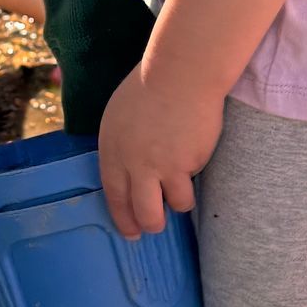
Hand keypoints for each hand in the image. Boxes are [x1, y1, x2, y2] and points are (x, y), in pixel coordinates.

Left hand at [96, 58, 226, 238]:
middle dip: (151, 225)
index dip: (123, 217)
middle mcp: (136, 165)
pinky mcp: (190, 164)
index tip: (130, 231)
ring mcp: (165, 167)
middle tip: (155, 227)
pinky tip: (193, 155)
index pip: (115, 196)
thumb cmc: (148, 86)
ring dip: (178, 203)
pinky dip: (193, 175)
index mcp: (113, 151)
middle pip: (144, 213)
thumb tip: (127, 169)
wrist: (180, 74)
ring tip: (180, 191)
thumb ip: (120, 146)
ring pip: (175, 205)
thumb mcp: (118, 116)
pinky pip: (193, 181)